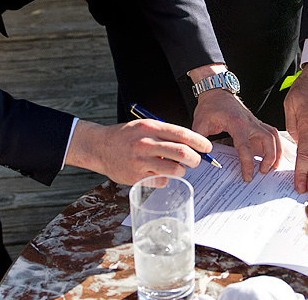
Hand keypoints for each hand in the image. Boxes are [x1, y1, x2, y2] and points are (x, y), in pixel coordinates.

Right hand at [65, 119, 211, 184]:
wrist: (99, 146)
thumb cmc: (126, 136)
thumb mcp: (145, 126)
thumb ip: (166, 133)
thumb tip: (190, 144)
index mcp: (151, 127)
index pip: (182, 134)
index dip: (199, 142)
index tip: (208, 147)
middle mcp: (146, 143)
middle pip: (181, 152)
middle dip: (195, 159)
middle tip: (197, 161)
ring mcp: (140, 161)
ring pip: (174, 169)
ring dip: (181, 171)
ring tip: (179, 169)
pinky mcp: (135, 176)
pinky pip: (161, 181)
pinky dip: (166, 179)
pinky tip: (159, 173)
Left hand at [192, 88, 282, 181]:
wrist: (217, 92)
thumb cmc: (210, 107)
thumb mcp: (200, 124)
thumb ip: (200, 142)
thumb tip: (199, 159)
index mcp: (236, 123)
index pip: (245, 146)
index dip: (247, 163)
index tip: (248, 176)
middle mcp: (250, 122)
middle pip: (268, 139)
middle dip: (269, 157)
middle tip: (263, 172)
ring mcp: (255, 121)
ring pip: (273, 135)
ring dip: (276, 151)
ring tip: (273, 166)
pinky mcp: (256, 123)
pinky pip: (271, 132)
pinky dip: (275, 144)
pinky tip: (274, 155)